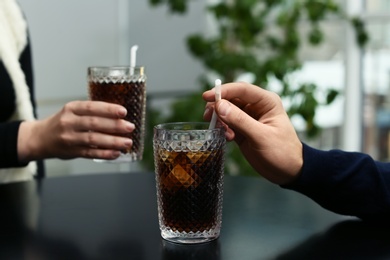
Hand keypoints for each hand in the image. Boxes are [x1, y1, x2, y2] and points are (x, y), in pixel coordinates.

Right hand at [18, 101, 133, 161]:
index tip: (123, 111)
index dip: (108, 109)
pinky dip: (105, 153)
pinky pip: (90, 153)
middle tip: (130, 127)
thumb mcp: (72, 111)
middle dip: (115, 125)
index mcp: (71, 109)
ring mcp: (69, 138)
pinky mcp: (71, 151)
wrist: (40, 138)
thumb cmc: (63, 123)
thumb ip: (91, 112)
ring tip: (127, 142)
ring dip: (113, 141)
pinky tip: (116, 153)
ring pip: (93, 139)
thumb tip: (120, 115)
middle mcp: (69, 122)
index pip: (92, 107)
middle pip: (94, 123)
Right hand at [203, 82, 302, 184]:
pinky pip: (227, 123)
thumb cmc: (282, 152)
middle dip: (218, 106)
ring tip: (222, 131)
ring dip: (220, 119)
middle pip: (231, 98)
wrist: (288, 171)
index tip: (207, 96)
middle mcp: (257, 106)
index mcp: (266, 102)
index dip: (223, 90)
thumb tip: (220, 105)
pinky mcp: (242, 130)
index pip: (242, 89)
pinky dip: (223, 129)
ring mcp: (248, 118)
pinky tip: (227, 138)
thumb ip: (240, 120)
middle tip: (208, 116)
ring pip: (227, 111)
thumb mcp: (261, 136)